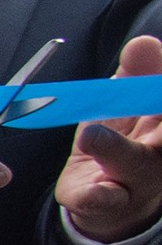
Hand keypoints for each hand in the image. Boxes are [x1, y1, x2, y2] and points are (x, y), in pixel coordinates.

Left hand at [59, 35, 161, 240]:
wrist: (107, 200)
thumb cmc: (124, 140)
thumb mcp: (127, 104)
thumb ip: (138, 73)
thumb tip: (143, 42)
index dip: (159, 85)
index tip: (155, 75)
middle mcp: (161, 152)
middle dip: (158, 111)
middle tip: (144, 92)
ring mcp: (136, 180)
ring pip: (133, 163)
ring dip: (114, 148)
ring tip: (93, 135)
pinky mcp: (105, 202)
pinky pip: (104, 201)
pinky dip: (97, 196)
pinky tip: (91, 191)